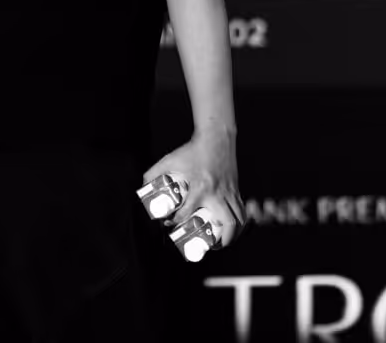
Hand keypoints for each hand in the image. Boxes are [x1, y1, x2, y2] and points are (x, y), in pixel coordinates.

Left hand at [142, 125, 245, 248]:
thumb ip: (153, 172)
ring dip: (233, 236)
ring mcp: (229, 192)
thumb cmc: (193, 150)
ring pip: (239, 220)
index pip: (188, 213)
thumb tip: (142, 185)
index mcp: (200, 187)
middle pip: (227, 223)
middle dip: (221, 241)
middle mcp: (217, 193)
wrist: (216, 138)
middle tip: (209, 246)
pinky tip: (234, 229)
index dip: (176, 223)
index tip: (170, 225)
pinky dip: (241, 223)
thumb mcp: (169, 160)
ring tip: (222, 243)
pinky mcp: (236, 190)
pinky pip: (242, 211)